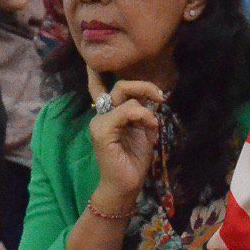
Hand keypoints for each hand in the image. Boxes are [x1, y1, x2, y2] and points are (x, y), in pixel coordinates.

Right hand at [85, 69, 164, 203]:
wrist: (126, 186)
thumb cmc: (134, 162)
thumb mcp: (143, 132)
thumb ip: (142, 114)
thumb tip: (152, 99)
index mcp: (110, 115)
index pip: (98, 89)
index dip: (94, 75)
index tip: (90, 63)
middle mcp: (102, 115)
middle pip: (120, 86)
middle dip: (142, 85)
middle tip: (160, 96)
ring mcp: (99, 122)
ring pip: (125, 97)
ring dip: (146, 108)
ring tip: (153, 124)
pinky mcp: (102, 130)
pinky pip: (125, 112)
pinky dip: (141, 115)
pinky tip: (149, 127)